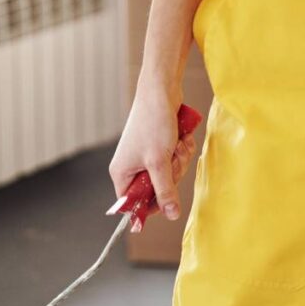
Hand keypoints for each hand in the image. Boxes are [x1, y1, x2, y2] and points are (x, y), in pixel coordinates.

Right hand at [108, 85, 197, 226]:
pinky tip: (182, 138)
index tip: (168, 202)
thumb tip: (171, 215)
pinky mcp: (160, 146)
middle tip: (173, 159)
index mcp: (122, 172)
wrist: (161, 90)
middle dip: (171, 175)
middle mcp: (132, 166)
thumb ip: (165, 190)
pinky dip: (182, 151)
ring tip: (177, 144)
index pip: (132, 203)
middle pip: (156, 190)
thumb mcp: (160, 162)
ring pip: (169, 174)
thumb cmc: (153, 123)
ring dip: (179, 161)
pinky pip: (175, 160)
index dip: (151, 206)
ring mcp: (146, 156)